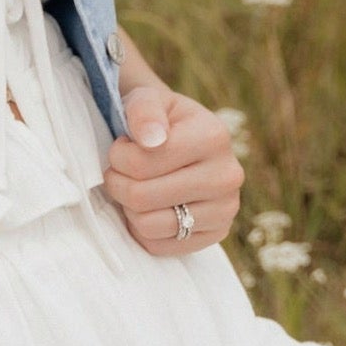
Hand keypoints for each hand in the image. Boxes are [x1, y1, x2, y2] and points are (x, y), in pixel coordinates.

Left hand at [100, 83, 244, 257]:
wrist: (180, 140)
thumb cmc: (157, 120)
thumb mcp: (146, 100)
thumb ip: (144, 110)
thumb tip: (152, 139)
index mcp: (213, 136)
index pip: (142, 163)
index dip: (118, 157)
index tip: (121, 147)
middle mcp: (227, 175)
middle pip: (143, 197)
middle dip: (118, 183)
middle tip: (118, 171)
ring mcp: (225, 209)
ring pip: (149, 225)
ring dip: (128, 208)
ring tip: (133, 187)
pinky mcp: (216, 234)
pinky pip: (159, 246)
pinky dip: (142, 229)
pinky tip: (148, 207)